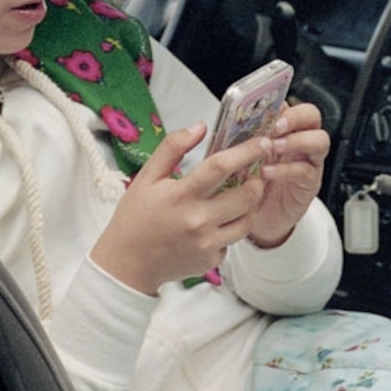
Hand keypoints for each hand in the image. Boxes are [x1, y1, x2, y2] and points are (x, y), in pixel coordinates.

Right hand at [90, 123, 263, 290]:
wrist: (127, 264)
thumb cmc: (135, 218)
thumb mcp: (147, 177)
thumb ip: (173, 147)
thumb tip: (200, 126)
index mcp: (181, 196)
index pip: (221, 167)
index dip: (246, 152)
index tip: (262, 142)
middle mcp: (197, 221)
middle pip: (246, 196)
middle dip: (256, 181)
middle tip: (254, 174)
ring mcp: (206, 244)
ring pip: (247, 221)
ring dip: (250, 205)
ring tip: (242, 196)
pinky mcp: (210, 261)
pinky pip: (232, 241)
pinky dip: (230, 229)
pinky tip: (218, 223)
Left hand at [242, 101, 327, 247]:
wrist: (257, 219)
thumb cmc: (249, 184)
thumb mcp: (241, 157)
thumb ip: (241, 139)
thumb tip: (227, 122)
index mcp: (281, 130)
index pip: (290, 104)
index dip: (281, 102)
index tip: (266, 107)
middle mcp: (298, 141)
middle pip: (312, 116)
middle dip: (295, 117)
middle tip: (276, 127)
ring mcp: (307, 160)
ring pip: (319, 140)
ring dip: (296, 140)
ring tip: (274, 147)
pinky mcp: (309, 182)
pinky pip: (306, 170)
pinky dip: (287, 169)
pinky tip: (268, 172)